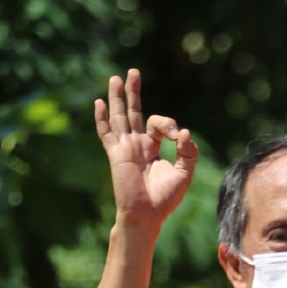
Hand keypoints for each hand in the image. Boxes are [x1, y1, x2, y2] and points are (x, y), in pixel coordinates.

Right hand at [95, 67, 197, 232]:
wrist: (147, 216)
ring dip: (118, 97)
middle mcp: (137, 145)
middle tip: (133, 72)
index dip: (169, 124)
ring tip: (116, 78)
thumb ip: (188, 152)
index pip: (159, 125)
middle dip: (134, 92)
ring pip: (120, 117)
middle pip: (134, 112)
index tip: (178, 136)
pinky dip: (102, 119)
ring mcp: (125, 148)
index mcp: (152, 148)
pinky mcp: (116, 155)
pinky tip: (98, 103)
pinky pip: (107, 134)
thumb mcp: (184, 173)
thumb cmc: (165, 199)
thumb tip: (185, 132)